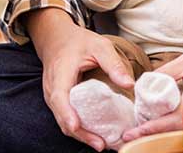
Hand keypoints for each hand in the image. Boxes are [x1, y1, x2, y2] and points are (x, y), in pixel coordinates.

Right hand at [25, 8, 135, 151]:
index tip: (76, 126)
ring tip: (101, 143)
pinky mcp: (57, 102)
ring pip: (63, 121)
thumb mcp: (99, 46)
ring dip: (80, 134)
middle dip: (80, 133)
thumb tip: (130, 84)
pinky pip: (65, 118)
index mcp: (60, 73)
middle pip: (62, 117)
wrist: (56, 39)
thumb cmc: (78, 41)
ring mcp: (52, 97)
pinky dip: (78, 129)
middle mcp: (52, 89)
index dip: (67, 113)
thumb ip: (113, 64)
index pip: (59, 97)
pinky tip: (94, 134)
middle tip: (101, 144)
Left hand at [122, 29, 182, 141]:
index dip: (151, 127)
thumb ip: (166, 72)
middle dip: (152, 134)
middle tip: (130, 135)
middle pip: (176, 130)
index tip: (132, 132)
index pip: (172, 117)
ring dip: (162, 132)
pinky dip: (174, 127)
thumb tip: (143, 84)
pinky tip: (160, 124)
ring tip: (141, 130)